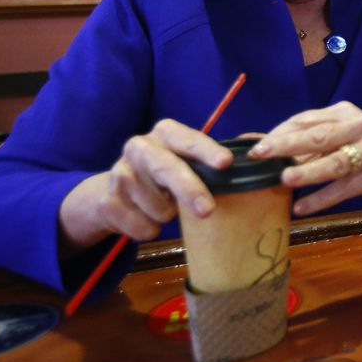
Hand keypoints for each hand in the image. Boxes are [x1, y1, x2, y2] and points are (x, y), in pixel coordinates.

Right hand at [58, 120, 232, 249]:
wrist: (115, 194)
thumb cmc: (167, 173)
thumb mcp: (187, 159)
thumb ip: (215, 160)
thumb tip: (255, 158)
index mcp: (166, 133)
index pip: (188, 139)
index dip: (206, 151)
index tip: (225, 163)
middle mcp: (140, 147)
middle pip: (166, 168)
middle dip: (189, 190)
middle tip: (207, 210)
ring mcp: (119, 173)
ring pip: (156, 206)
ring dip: (168, 214)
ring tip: (166, 206)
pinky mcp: (107, 201)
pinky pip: (141, 226)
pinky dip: (150, 229)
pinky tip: (146, 218)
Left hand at [250, 101, 361, 215]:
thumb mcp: (344, 133)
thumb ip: (309, 138)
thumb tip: (261, 144)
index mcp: (345, 113)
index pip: (307, 119)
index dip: (280, 132)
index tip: (257, 146)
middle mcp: (358, 127)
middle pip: (319, 135)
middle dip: (287, 144)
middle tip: (260, 154)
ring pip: (333, 162)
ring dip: (308, 171)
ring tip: (284, 179)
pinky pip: (343, 188)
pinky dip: (321, 199)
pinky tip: (301, 208)